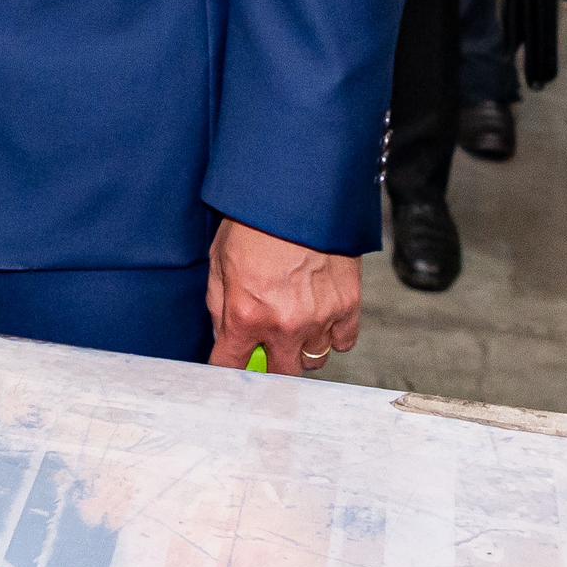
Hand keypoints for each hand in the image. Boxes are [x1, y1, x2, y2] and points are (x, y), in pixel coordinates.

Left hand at [209, 218, 360, 374]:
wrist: (298, 192)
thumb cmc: (254, 218)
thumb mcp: (219, 259)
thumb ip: (218, 304)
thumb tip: (223, 334)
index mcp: (246, 314)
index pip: (231, 366)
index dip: (227, 368)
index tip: (230, 365)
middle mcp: (284, 324)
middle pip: (280, 375)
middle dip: (270, 363)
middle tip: (267, 344)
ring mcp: (320, 318)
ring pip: (313, 360)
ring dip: (301, 349)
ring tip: (295, 324)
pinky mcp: (348, 305)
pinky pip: (343, 342)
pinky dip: (332, 336)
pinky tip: (321, 318)